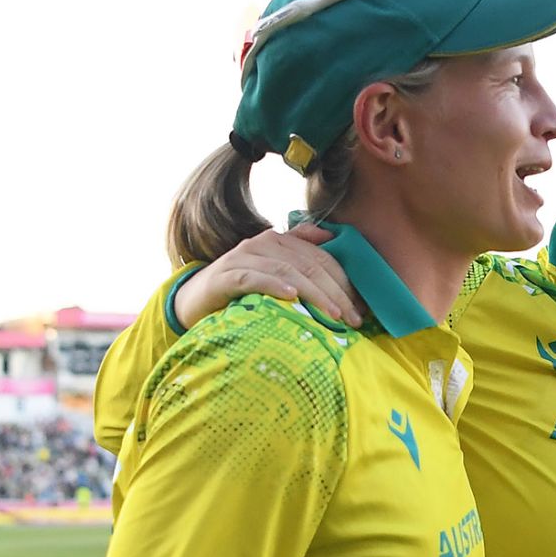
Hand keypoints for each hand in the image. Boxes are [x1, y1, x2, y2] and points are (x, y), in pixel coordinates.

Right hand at [175, 222, 362, 329]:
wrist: (195, 300)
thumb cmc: (241, 289)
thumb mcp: (273, 271)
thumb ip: (298, 252)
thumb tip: (330, 238)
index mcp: (279, 241)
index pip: (320, 258)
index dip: (344, 281)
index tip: (360, 307)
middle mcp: (263, 243)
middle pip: (309, 264)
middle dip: (335, 292)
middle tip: (353, 318)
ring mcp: (243, 257)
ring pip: (287, 271)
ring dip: (314, 293)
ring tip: (332, 314)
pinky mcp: (227, 275)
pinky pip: (255, 278)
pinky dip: (275, 286)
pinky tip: (292, 297)